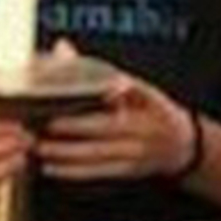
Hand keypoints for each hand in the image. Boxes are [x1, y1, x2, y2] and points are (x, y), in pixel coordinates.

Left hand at [39, 70, 197, 181]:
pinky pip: (98, 173)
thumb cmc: (152, 109)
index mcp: (141, 108)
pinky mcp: (127, 171)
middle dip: (69, 134)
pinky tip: (51, 168)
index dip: (84, 115)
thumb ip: (99, 71)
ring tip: (39, 149)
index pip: (111, 107)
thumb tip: (63, 47)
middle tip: (39, 132)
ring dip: (65, 155)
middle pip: (101, 133)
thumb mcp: (137, 86)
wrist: (182, 144)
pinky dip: (73, 172)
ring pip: (96, 157)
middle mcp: (139, 133)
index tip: (56, 115)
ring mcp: (134, 154)